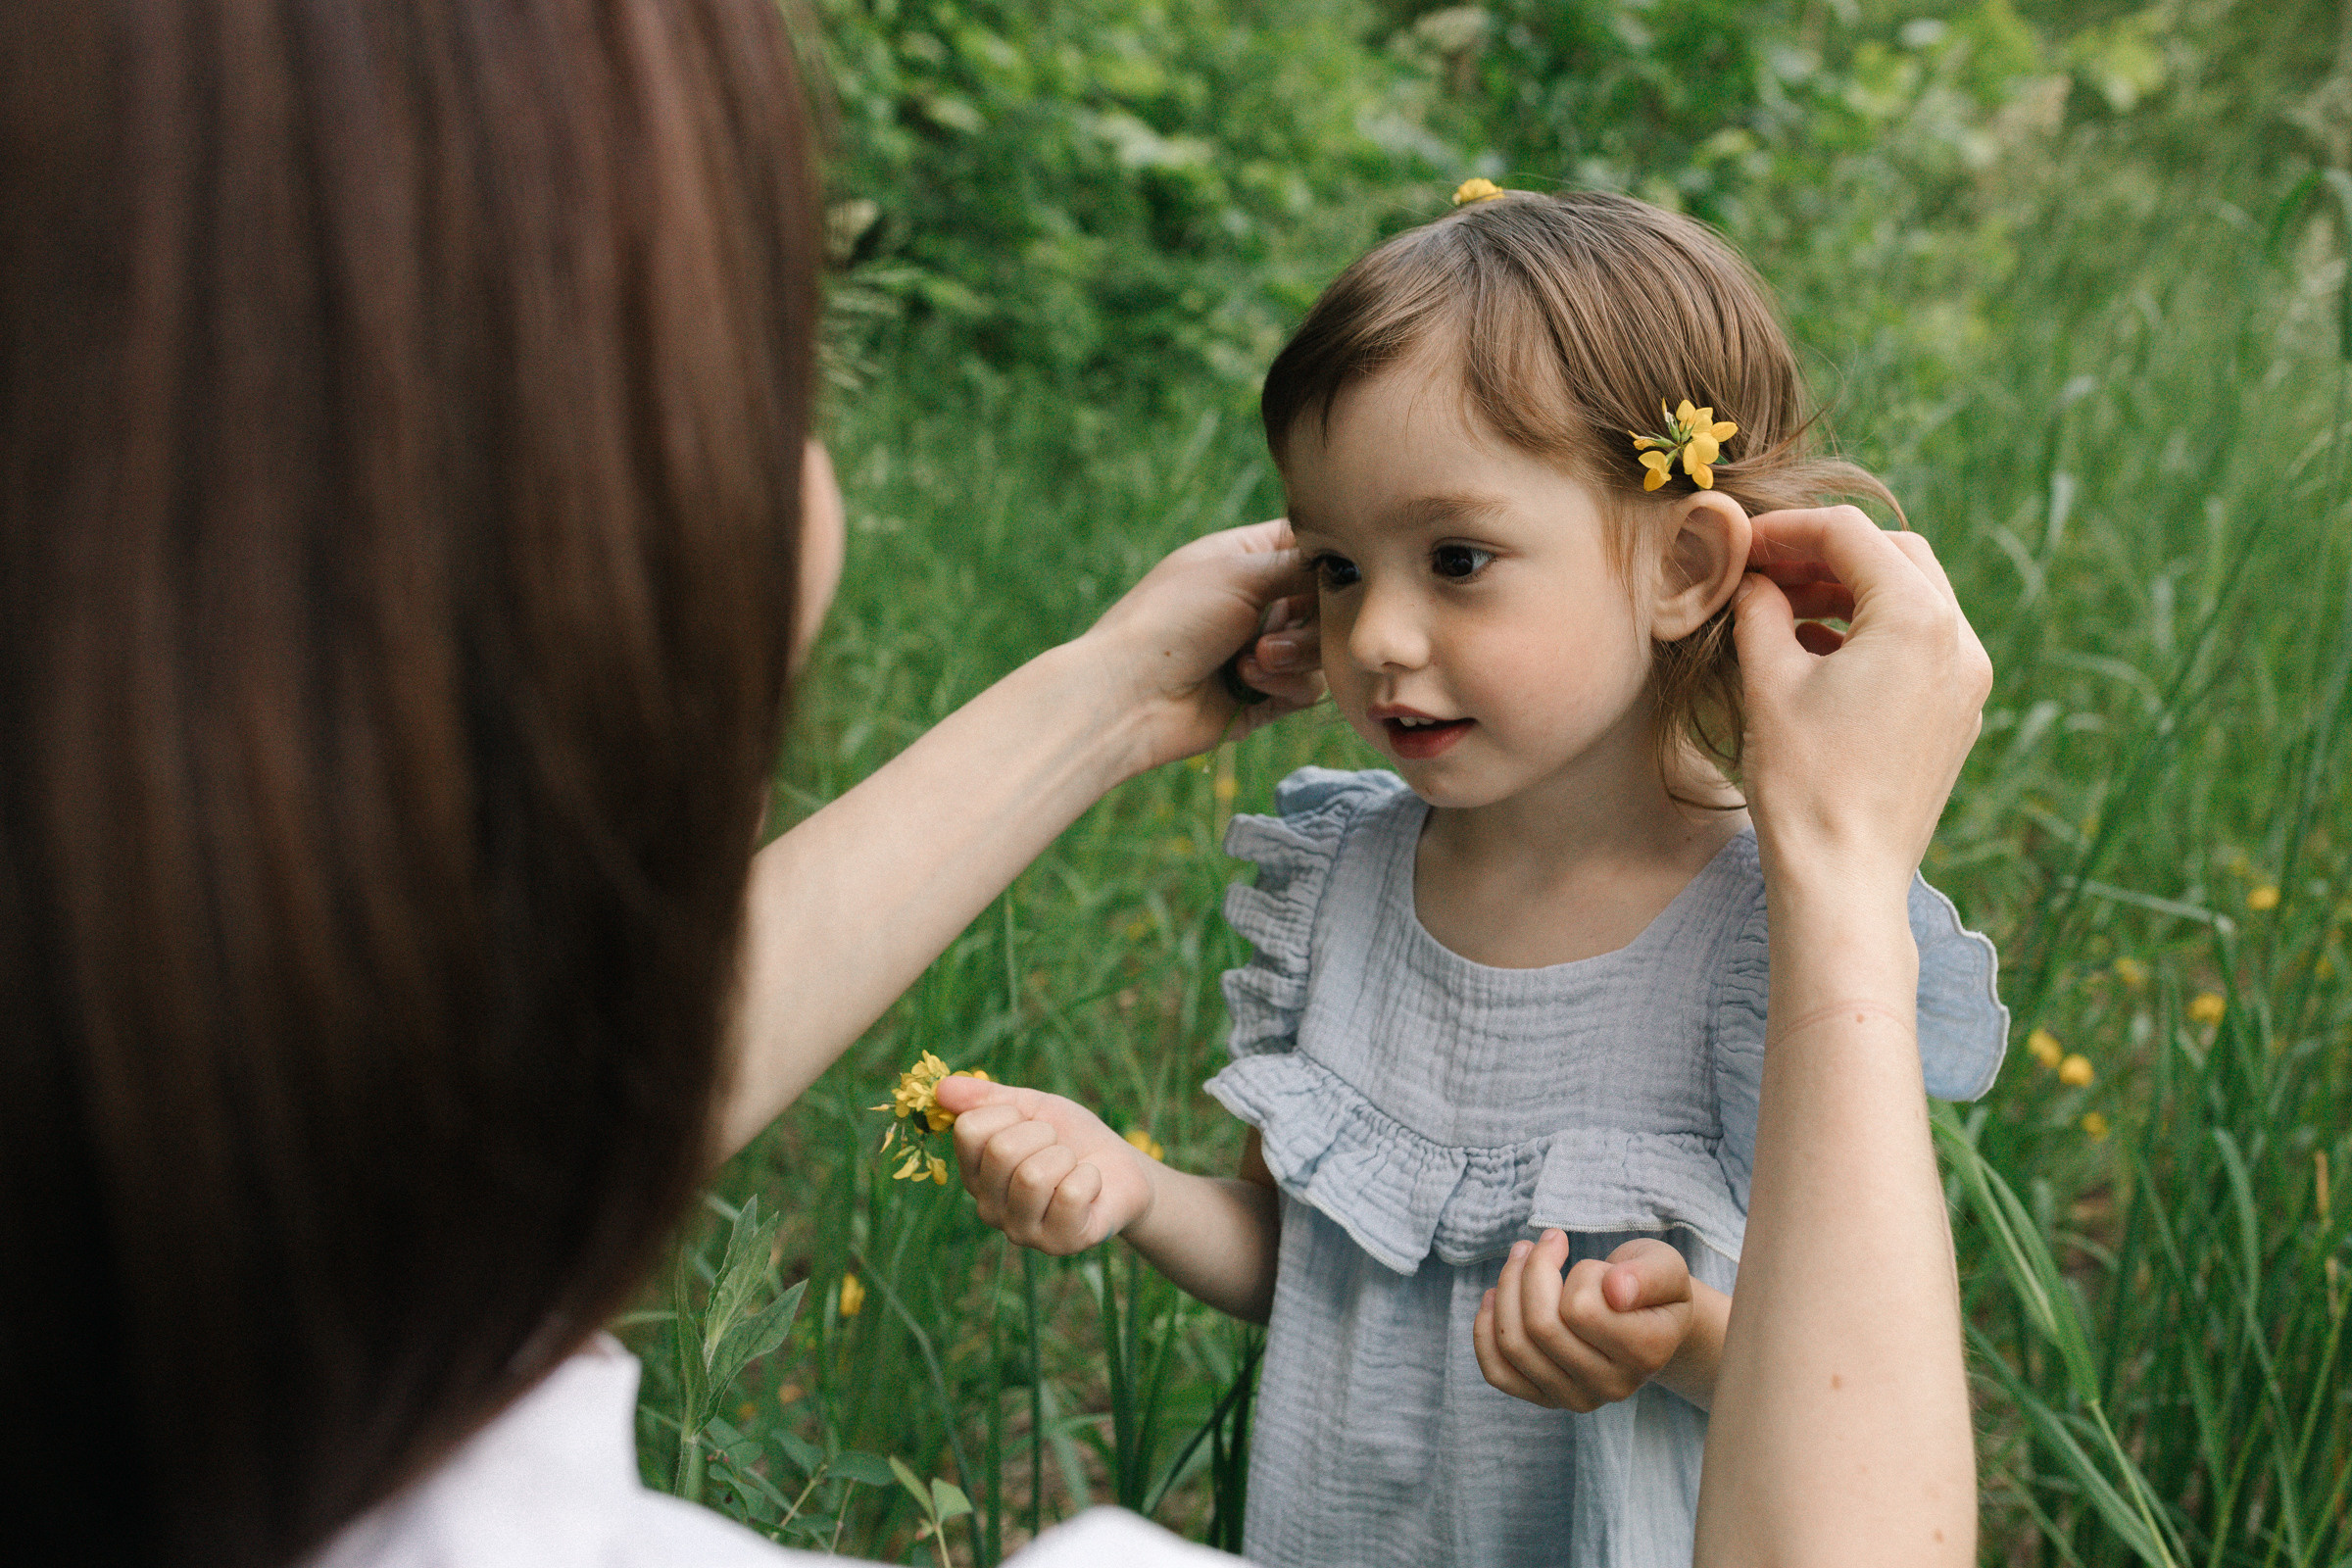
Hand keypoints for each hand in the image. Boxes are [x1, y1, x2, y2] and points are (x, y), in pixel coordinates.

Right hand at [935, 1075, 1156, 1253]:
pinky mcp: (1058, 1243)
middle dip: (1042, 1134)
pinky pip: (1070, 1195)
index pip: (969, 1128)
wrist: (1121, 1169)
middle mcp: (988, 1207)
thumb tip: (939, 1088)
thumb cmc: (1071, 1138)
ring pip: (1033, 1176)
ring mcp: (1021, 1231)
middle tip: (1057, 1147)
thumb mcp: (1031, 1107)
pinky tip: (1091, 1187)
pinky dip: (1089, 1178)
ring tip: (1072, 1167)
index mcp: (974, 1172)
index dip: (1009, 1113)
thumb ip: (985, 1098)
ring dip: (1066, 1158)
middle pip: (1000, 1150)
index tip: (1029, 1123)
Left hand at [1073, 518, 1324, 772]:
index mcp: (1246, 559)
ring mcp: (1267, 649)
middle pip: (1329, 602)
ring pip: (1324, 648)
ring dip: (1295, 653)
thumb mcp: (1238, 573)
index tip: (1333, 570)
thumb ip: (1300, 563)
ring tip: (1252, 659)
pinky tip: (1245, 683)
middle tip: (1275, 627)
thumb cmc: (1174, 619)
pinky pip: (1309, 687)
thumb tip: (1348, 559)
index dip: (1329, 559)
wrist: (1133, 694)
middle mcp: (1261, 601)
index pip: (1310, 547)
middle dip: (1312, 617)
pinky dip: (1283, 684)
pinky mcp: (1269, 695)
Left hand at [1474, 1233, 1714, 1411]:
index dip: (1579, 1274)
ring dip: (1506, 1288)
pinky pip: (1497, 1373)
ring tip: (1521, 1255)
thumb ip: (1648, 1275)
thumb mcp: (1665, 1266)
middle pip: (1540, 1327)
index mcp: (1647, 1352)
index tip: (1594, 1264)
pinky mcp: (1546, 1398)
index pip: (1580, 1311)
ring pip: (1513, 1344)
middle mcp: (1612, 1386)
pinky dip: (1485, 1329)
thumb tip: (1615, 1291)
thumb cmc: (1652, 1286)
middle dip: (1531, 1270)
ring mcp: (1576, 1398)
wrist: (1647, 1320)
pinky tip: (1493, 1296)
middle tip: (1542, 1242)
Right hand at [1733, 507, 1991, 891]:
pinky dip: (1871, 630)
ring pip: (1912, 596)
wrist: (1844, 876)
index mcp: (1916, 618)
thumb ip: (1759, 609)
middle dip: (1826, 552)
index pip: (1849, 534)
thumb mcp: (1768, 681)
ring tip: (1781, 609)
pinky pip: (1921, 643)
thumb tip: (1753, 578)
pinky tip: (1815, 651)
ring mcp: (1967, 679)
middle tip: (1764, 569)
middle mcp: (1959, 639)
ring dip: (1849, 589)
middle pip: (1894, 553)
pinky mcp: (1958, 713)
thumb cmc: (1803, 782)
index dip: (1786, 529)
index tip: (1740, 544)